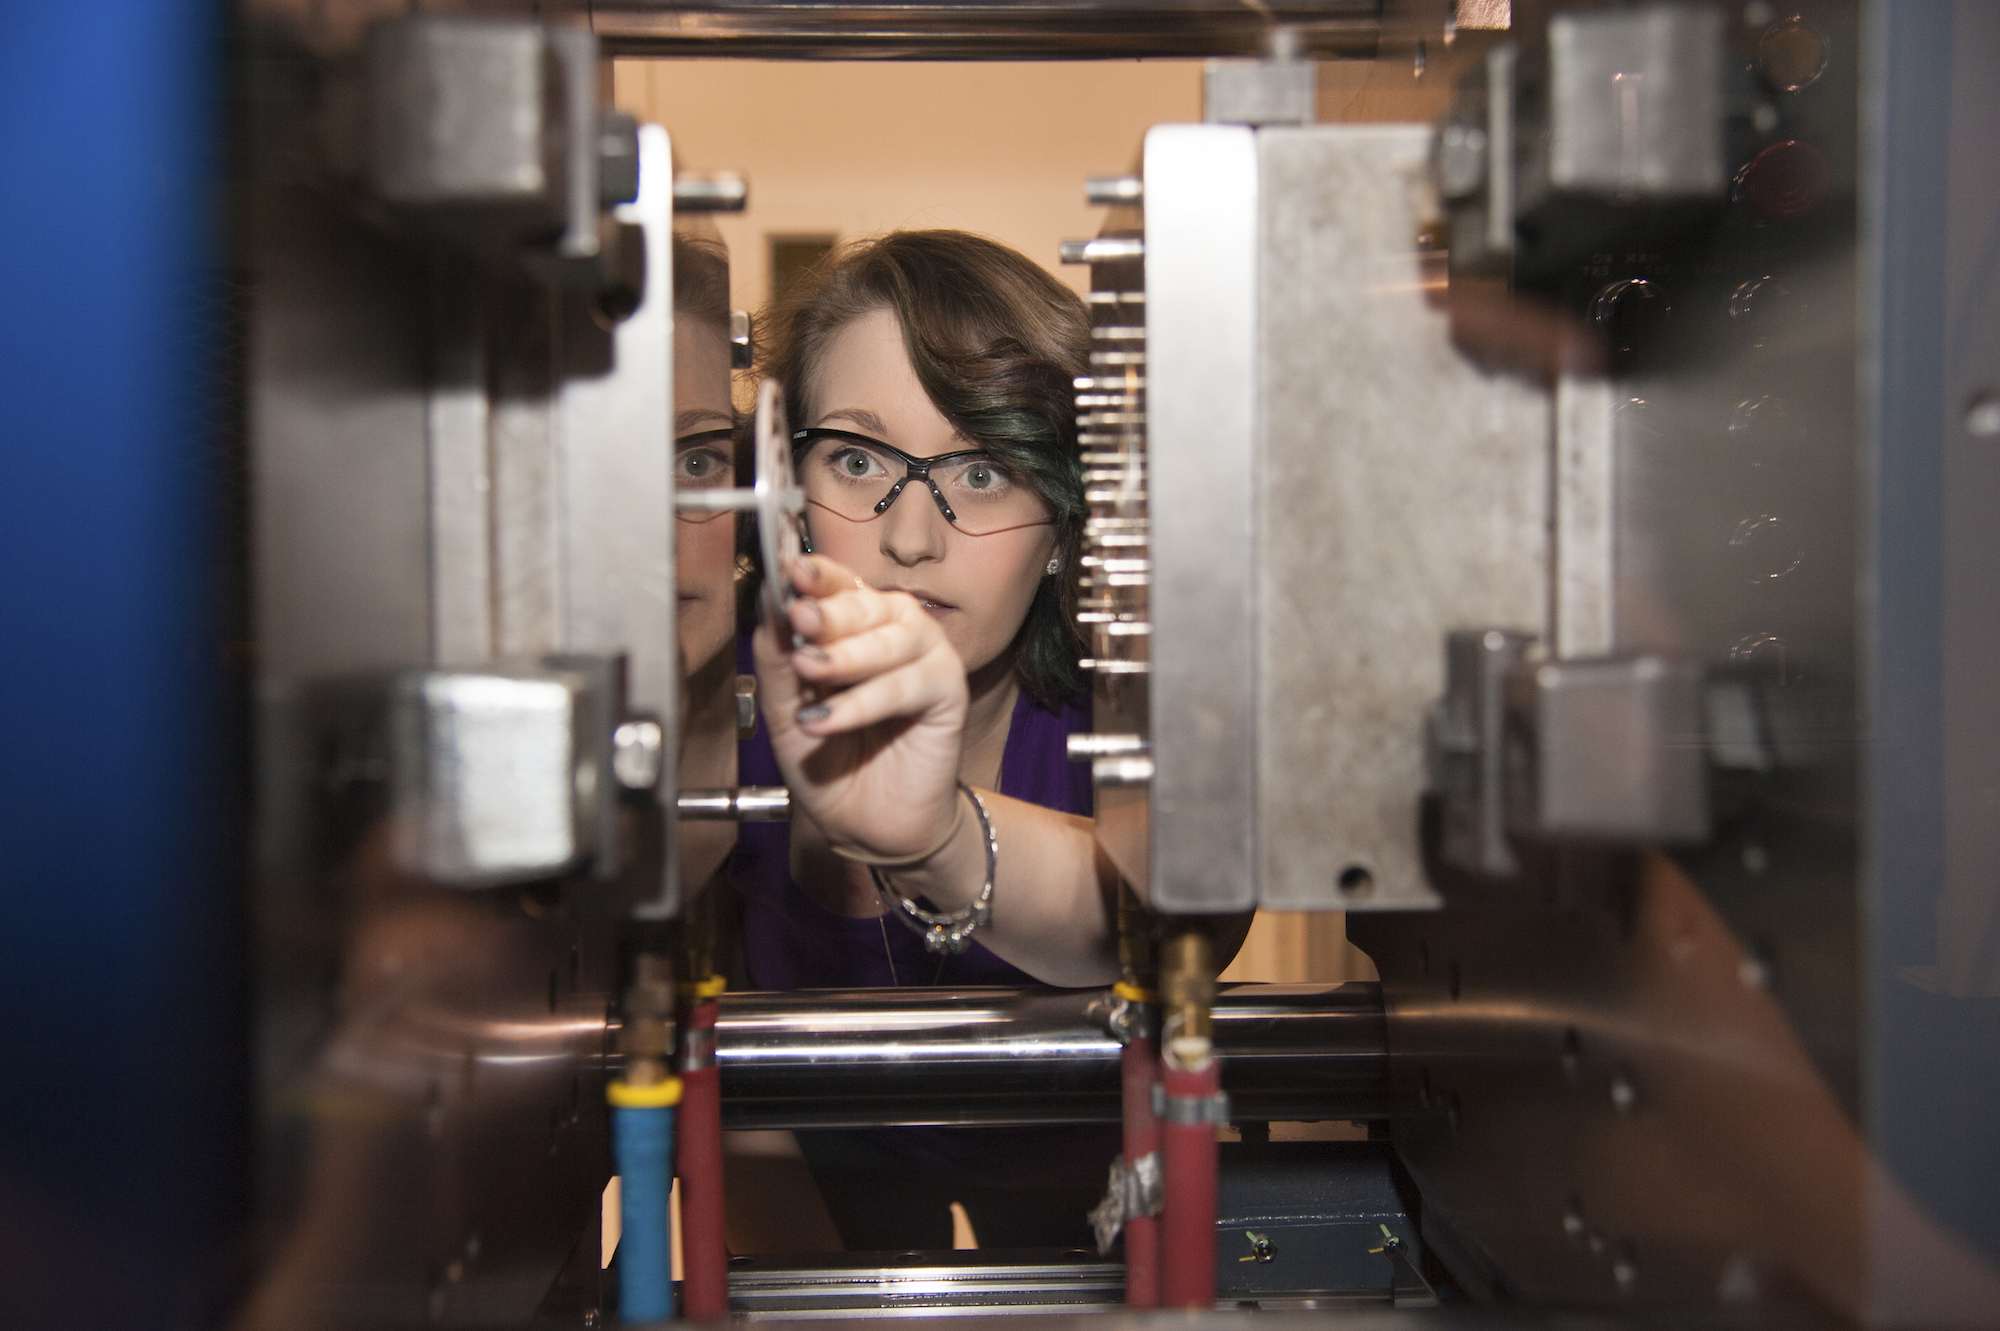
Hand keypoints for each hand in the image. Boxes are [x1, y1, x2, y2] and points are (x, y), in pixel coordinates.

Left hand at [752, 555, 966, 860]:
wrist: (868, 826)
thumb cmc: (832, 764)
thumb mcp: (786, 711)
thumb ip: (778, 659)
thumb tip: (769, 605)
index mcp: (857, 625)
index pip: (837, 584)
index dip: (816, 574)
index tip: (788, 569)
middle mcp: (895, 631)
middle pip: (866, 604)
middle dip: (829, 611)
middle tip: (799, 617)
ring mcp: (927, 658)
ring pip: (891, 639)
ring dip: (846, 655)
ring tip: (810, 672)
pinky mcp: (949, 692)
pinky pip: (907, 686)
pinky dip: (864, 702)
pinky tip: (828, 721)